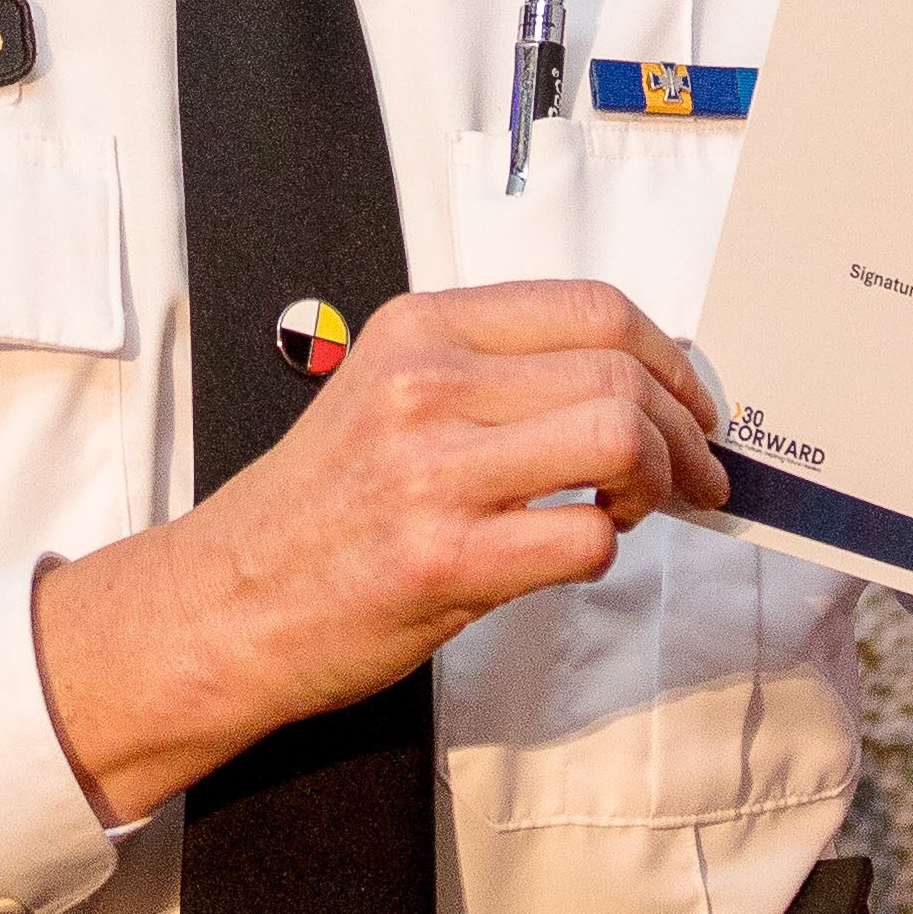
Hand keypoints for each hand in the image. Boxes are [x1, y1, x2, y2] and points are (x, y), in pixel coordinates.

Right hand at [27, 283, 729, 822]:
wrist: (220, 606)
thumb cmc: (315, 513)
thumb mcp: (388, 396)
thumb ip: (492, 376)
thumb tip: (629, 382)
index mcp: (419, 331)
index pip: (592, 308)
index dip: (668, 359)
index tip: (690, 404)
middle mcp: (425, 386)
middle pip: (619, 373)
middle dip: (683, 432)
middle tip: (692, 476)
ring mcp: (431, 474)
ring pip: (616, 440)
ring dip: (657, 484)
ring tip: (635, 509)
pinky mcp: (441, 561)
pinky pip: (584, 540)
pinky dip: (604, 551)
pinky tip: (575, 552)